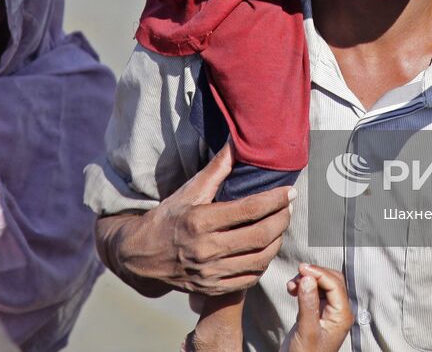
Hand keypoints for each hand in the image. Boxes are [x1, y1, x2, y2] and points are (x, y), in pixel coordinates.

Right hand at [100, 146, 292, 295]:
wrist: (141, 256)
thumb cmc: (169, 217)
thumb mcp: (189, 190)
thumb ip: (217, 168)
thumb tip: (238, 142)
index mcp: (199, 221)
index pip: (249, 209)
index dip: (275, 199)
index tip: (289, 191)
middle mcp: (205, 250)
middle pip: (260, 236)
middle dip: (282, 219)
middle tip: (289, 206)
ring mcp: (210, 273)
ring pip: (260, 260)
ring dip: (278, 241)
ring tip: (281, 224)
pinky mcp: (213, 289)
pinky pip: (250, 279)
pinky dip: (264, 262)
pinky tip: (267, 247)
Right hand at [286, 264, 353, 351]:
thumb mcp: (306, 330)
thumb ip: (308, 304)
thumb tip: (308, 278)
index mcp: (342, 315)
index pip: (335, 284)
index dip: (319, 273)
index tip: (301, 269)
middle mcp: (338, 311)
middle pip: (331, 280)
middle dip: (314, 275)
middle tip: (297, 275)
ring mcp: (327, 312)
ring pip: (322, 284)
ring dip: (307, 280)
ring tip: (292, 286)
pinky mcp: (316, 313)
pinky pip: (313, 292)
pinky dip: (303, 287)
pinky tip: (292, 290)